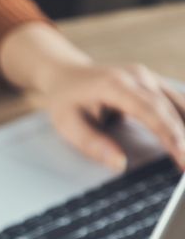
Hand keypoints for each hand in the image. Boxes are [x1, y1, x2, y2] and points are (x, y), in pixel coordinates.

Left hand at [40, 63, 184, 170]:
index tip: (181, 153)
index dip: (167, 133)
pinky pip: (177, 101)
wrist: (67, 74)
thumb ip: (92, 143)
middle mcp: (138, 77)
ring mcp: (149, 78)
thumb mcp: (67, 124)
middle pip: (168, 109)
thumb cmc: (66, 100)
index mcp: (115, 85)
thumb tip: (120, 164)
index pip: (149, 110)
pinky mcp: (155, 83)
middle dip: (184, 138)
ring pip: (179, 103)